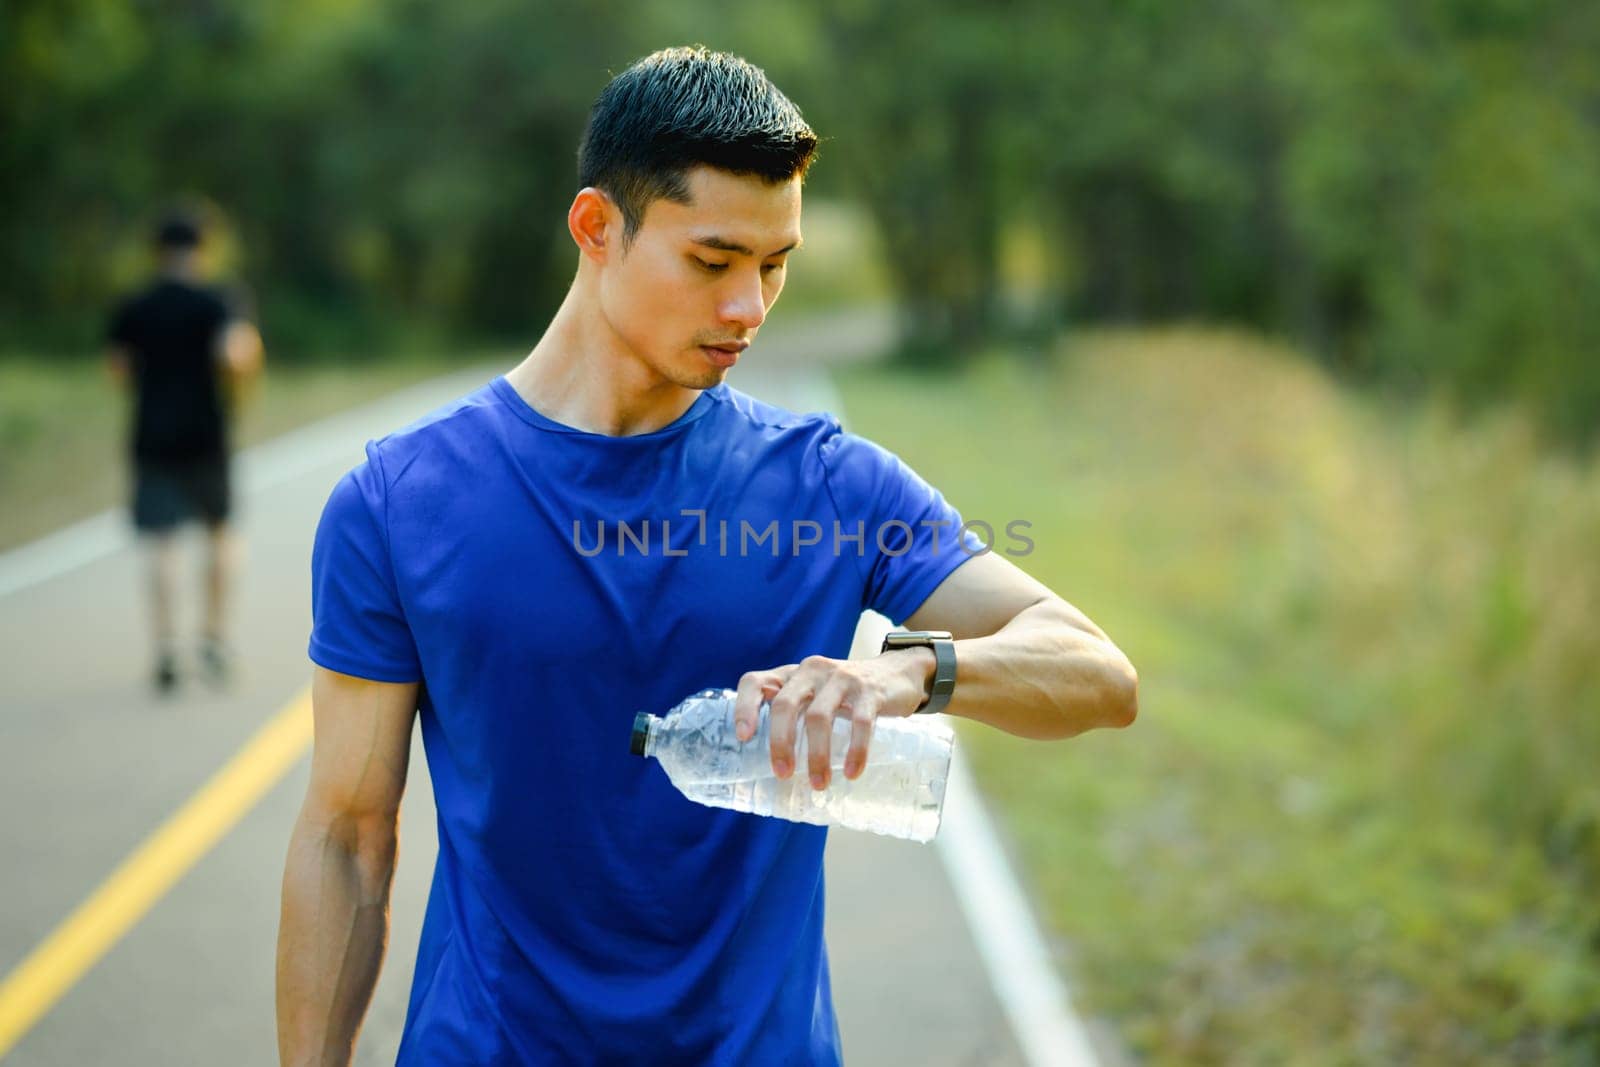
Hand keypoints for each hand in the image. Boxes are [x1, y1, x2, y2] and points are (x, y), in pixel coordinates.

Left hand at [733, 650, 934, 790]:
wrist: (897, 674)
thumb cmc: (846, 694)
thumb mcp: (816, 694)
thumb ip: (796, 714)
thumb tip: (772, 765)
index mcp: (792, 675)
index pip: (756, 682)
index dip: (744, 707)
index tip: (743, 737)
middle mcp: (812, 671)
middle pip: (785, 704)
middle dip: (781, 742)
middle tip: (783, 773)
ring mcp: (841, 678)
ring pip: (819, 717)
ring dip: (817, 754)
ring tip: (819, 783)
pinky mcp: (869, 691)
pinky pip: (860, 722)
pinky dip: (856, 750)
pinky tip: (853, 772)